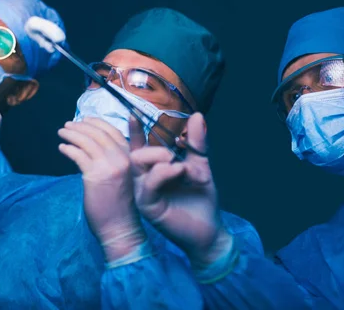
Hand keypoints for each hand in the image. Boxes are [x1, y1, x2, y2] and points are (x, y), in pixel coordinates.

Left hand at [58, 117, 146, 261]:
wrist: (120, 227)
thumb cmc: (119, 205)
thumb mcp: (122, 178)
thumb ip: (112, 161)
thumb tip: (91, 147)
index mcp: (130, 158)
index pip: (114, 131)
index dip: (98, 123)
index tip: (85, 119)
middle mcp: (122, 159)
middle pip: (99, 133)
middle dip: (81, 126)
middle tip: (68, 125)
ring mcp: (109, 166)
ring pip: (87, 141)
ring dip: (72, 134)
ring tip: (62, 133)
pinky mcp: (95, 176)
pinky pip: (78, 155)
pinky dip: (69, 149)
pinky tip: (62, 148)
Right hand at [130, 113, 231, 264]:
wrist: (209, 230)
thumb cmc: (200, 199)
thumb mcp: (199, 166)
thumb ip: (195, 143)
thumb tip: (197, 115)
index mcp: (152, 169)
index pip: (138, 147)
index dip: (135, 131)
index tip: (133, 114)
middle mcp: (144, 179)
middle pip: (135, 154)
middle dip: (154, 149)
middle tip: (174, 155)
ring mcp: (143, 192)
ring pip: (138, 165)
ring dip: (159, 158)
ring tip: (179, 165)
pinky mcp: (147, 205)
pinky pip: (149, 184)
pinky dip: (164, 173)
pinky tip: (179, 171)